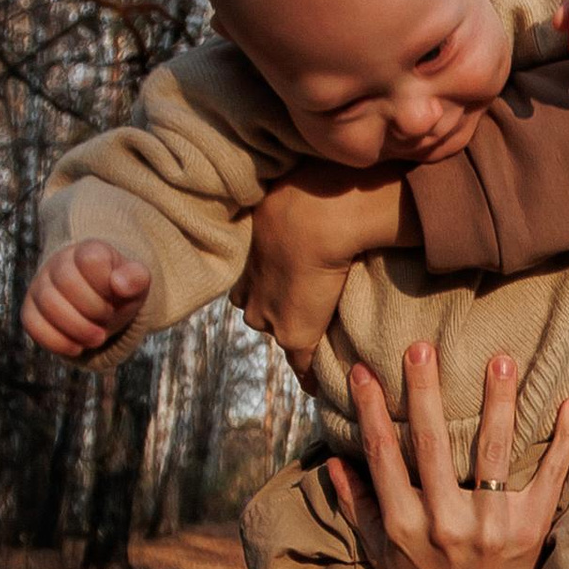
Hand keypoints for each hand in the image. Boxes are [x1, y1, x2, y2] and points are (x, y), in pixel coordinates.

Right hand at [23, 238, 148, 357]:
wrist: (99, 302)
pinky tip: (77, 347)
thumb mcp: (137, 284)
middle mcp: (59, 264)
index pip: (91, 260)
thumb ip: (136, 278)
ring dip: (79, 329)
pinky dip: (58, 342)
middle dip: (95, 309)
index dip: (107, 284)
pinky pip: (33, 325)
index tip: (116, 295)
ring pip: (49, 304)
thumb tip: (119, 284)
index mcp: (88, 252)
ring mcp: (41, 286)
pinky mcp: (31, 311)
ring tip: (97, 337)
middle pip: (68, 282)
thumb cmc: (118, 291)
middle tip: (108, 319)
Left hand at [240, 165, 408, 368]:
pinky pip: (301, 363)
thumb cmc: (312, 188)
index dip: (264, 282)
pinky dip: (311, 375)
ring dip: (292, 337)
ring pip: (276, 331)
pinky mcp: (294, 333)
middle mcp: (250, 287)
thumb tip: (312, 182)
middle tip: (299, 307)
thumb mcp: (291, 191)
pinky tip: (321, 387)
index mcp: (247, 254)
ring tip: (313, 344)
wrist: (319, 212)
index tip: (279, 284)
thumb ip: (297, 200)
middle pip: (256, 309)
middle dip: (271, 310)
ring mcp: (270, 314)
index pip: (249, 279)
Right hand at [330, 345, 568, 568]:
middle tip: (421, 346)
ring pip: (493, 453)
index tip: (362, 370)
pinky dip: (563, 440)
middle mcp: (446, 526)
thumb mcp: (383, 555)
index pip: (383, 457)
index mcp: (405, 527)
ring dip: (499, 403)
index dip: (371, 411)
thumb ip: (357, 507)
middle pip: (434, 446)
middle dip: (427, 393)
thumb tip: (333, 459)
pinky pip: (550, 477)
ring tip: (501, 359)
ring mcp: (491, 529)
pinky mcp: (531, 530)